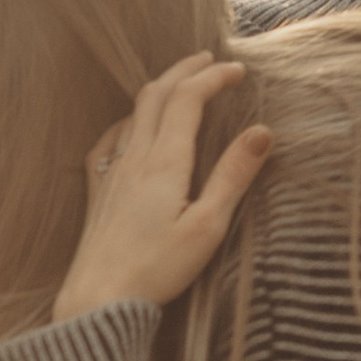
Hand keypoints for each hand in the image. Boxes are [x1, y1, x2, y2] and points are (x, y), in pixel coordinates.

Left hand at [54, 53, 272, 321]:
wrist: (97, 300)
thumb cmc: (156, 270)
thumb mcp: (207, 226)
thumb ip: (234, 176)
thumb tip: (263, 131)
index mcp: (165, 162)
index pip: (188, 98)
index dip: (213, 77)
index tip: (239, 71)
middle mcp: (134, 159)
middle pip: (157, 95)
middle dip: (185, 71)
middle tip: (209, 60)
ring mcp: (111, 174)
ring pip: (133, 114)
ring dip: (159, 91)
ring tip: (179, 85)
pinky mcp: (98, 194)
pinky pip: (109, 141)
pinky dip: (128, 121)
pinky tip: (130, 128)